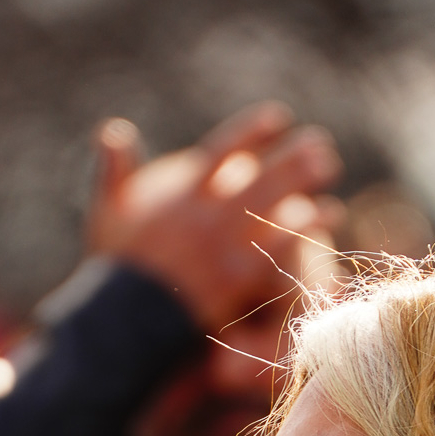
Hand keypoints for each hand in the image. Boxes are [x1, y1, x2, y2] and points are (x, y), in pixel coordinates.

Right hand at [82, 102, 341, 332]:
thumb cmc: (112, 266)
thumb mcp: (105, 211)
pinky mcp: (237, 278)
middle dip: (292, 159)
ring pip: (276, 208)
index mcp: (180, 194)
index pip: (223, 151)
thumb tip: (113, 130)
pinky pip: (280, 246)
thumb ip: (112, 169)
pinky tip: (327, 217)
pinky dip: (304, 228)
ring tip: (329, 171)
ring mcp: (225, 246)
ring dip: (305, 186)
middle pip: (260, 178)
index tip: (279, 116)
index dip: (253, 132)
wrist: (120, 318)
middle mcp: (208, 215)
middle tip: (321, 143)